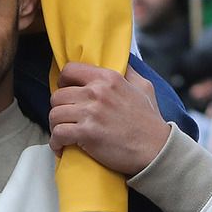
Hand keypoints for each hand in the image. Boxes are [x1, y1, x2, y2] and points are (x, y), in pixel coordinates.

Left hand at [48, 63, 172, 178]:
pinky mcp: (87, 133)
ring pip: (54, 114)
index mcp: (108, 78)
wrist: (156, 150)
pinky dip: (56, 142)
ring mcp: (91, 112)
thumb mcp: (144, 88)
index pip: (70, 70)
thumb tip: (120, 61)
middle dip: (59, 108)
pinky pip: (58, 134)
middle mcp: (97, 92)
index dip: (63, 82)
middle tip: (66, 118)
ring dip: (56, 126)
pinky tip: (62, 147)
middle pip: (58, 95)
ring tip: (64, 133)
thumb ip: (129, 72)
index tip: (65, 91)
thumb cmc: (150, 121)